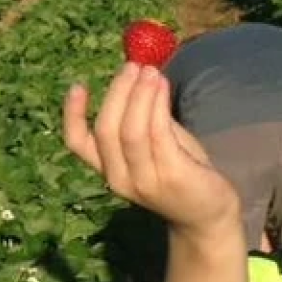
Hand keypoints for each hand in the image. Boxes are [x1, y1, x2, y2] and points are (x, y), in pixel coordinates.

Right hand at [63, 64, 241, 232]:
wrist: (208, 214)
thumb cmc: (180, 173)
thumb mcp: (154, 145)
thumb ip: (144, 117)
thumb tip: (140, 74)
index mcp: (109, 169)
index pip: (77, 144)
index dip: (73, 114)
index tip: (78, 85)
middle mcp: (120, 179)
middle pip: (106, 129)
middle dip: (118, 93)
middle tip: (134, 66)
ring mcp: (145, 181)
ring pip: (131, 130)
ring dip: (140, 95)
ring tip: (151, 71)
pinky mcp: (172, 176)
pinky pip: (158, 134)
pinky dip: (157, 105)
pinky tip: (163, 87)